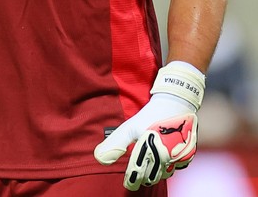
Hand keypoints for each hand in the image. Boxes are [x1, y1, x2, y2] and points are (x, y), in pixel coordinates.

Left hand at [94, 61, 204, 190]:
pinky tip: (161, 162)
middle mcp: (166, 155)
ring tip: (148, 168)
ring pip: (164, 173)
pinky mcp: (188, 155)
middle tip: (137, 175)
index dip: (131, 179)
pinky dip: (167, 168)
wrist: (176, 103)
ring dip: (155, 173)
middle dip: (143, 176)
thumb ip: (115, 144)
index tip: (128, 183)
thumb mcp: (129, 127)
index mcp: (150, 147)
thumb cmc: (150, 114)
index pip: (138, 171)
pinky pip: (176, 168)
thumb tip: (99, 158)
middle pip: (151, 175)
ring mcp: (179, 156)